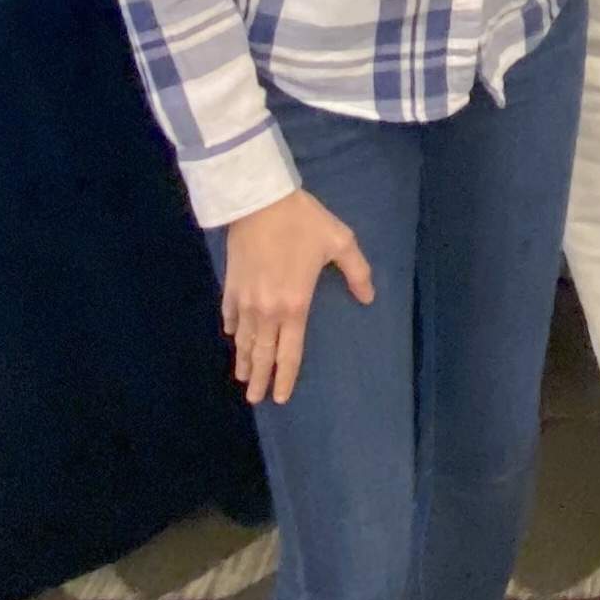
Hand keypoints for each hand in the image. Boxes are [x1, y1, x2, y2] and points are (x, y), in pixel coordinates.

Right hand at [221, 187, 373, 405]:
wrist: (259, 200)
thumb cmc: (303, 221)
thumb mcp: (340, 242)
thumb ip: (357, 272)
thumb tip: (368, 298)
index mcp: (295, 306)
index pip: (289, 352)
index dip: (285, 377)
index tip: (281, 397)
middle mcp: (267, 310)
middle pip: (262, 353)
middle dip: (259, 378)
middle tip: (255, 400)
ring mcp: (245, 299)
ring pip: (244, 339)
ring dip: (243, 360)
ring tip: (243, 378)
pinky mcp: (231, 284)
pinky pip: (231, 314)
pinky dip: (233, 329)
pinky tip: (233, 336)